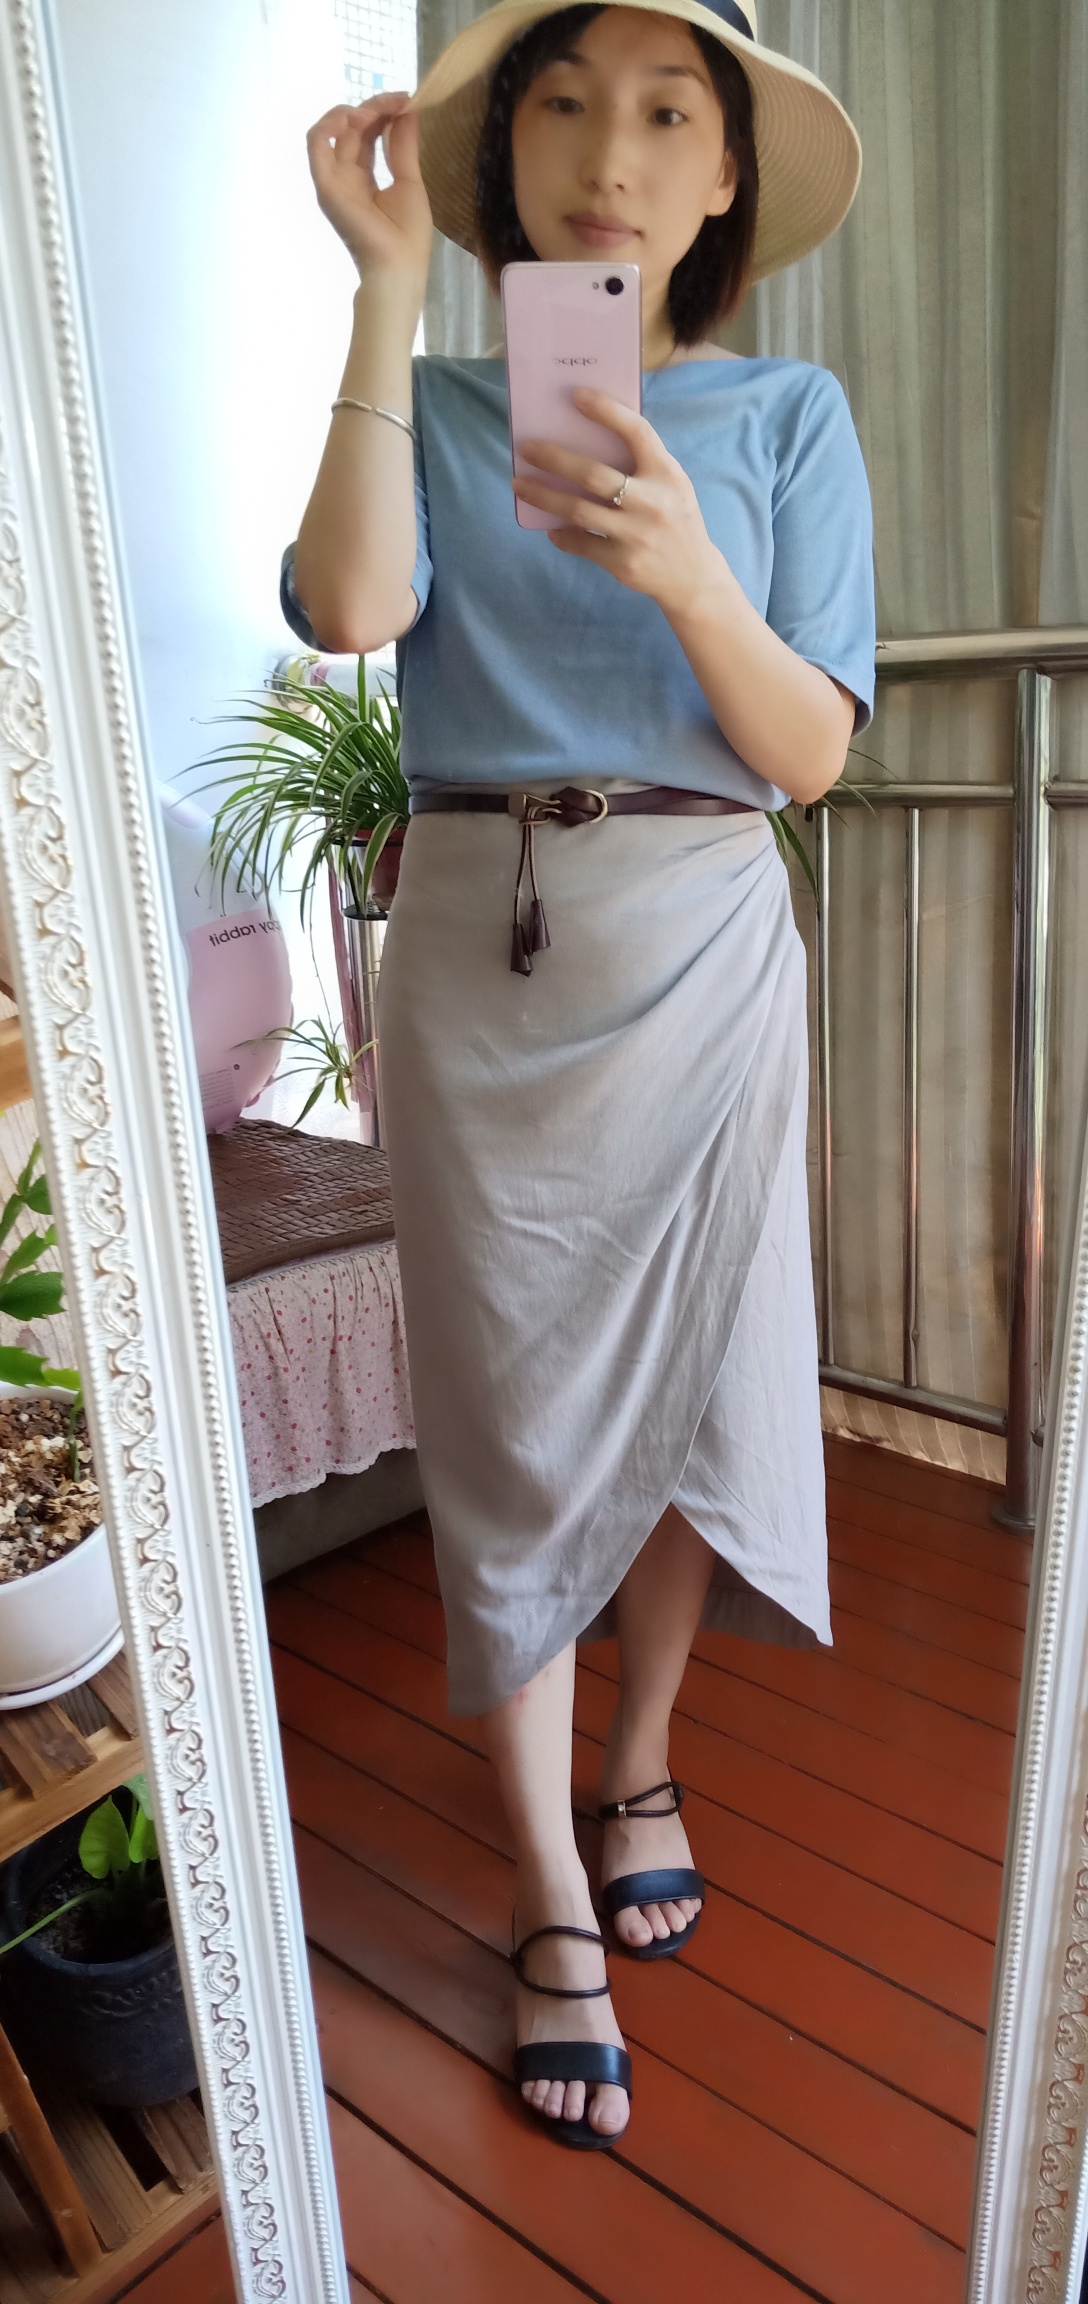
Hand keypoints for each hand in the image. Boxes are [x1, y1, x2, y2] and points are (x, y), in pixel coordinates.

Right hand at [307, 96, 432, 287]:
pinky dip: (330, 124)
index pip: (367, 134)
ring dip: (351, 112)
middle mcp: (345, 177)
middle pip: (350, 128)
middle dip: (373, 106)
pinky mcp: (326, 186)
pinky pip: (316, 144)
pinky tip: (353, 118)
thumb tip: (406, 111)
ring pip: (330, 130)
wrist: (399, 268)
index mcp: (364, 178)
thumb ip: (403, 146)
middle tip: (398, 101)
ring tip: (375, 111)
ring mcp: (333, 181)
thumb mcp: (409, 180)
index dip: (383, 112)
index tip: (405, 100)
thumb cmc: (407, 236)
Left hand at [513, 389, 725, 619]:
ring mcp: (636, 534)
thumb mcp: (673, 485)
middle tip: (528, 448)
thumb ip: (644, 464)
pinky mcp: (622, 562)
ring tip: (521, 484)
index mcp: (667, 474)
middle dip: (555, 459)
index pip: (636, 432)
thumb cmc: (676, 520)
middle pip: (593, 474)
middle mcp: (652, 502)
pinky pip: (581, 543)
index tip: (577, 396)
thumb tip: (590, 439)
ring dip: (544, 495)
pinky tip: (551, 526)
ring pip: (579, 510)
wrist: (694, 577)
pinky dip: (561, 534)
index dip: (607, 411)